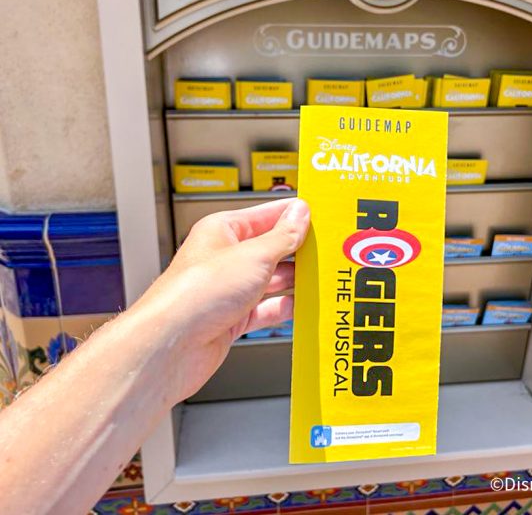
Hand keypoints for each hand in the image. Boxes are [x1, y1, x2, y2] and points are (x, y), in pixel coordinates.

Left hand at [127, 198, 309, 402]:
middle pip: (272, 248)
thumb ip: (282, 237)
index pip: (267, 215)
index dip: (295, 215)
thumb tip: (300, 215)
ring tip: (321, 277)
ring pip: (271, 280)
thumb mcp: (253, 256)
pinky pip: (266, 309)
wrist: (171, 346)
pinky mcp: (233, 319)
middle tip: (328, 250)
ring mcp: (229, 290)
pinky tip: (301, 304)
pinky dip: (284, 307)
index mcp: (223, 231)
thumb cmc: (195, 294)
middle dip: (299, 251)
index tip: (322, 217)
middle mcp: (225, 259)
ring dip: (295, 280)